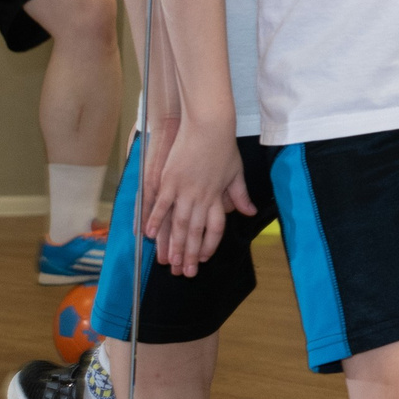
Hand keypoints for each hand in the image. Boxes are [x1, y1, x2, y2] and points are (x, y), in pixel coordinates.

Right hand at [143, 116, 252, 275]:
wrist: (209, 125)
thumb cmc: (222, 147)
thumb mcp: (236, 172)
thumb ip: (240, 195)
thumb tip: (250, 212)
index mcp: (217, 197)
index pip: (214, 229)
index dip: (208, 246)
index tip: (202, 260)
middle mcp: (201, 197)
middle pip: (194, 232)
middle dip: (189, 254)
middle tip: (183, 273)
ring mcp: (184, 190)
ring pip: (177, 224)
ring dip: (172, 244)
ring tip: (167, 262)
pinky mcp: (169, 180)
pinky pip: (160, 205)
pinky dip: (154, 220)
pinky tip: (148, 234)